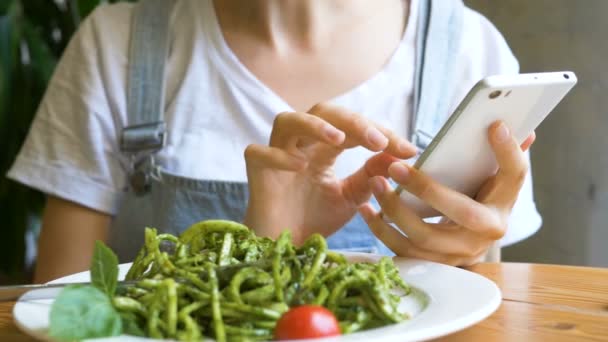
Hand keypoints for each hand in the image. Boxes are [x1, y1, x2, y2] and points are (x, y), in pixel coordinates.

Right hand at [243, 103, 416, 243]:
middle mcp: (300, 144)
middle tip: (378, 141)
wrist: (284, 249)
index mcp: (323, 148)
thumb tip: (400, 156)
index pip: (352, 127)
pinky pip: (259, 153)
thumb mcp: (351, 197)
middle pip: (322, 112)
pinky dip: (278, 156)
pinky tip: (300, 167)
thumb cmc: (313, 217)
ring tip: (338, 140)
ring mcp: (276, 154)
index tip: (409, 151)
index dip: (380, 133)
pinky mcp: (256, 171)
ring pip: (287, 120)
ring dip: (313, 125)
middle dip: (352, 122)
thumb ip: (371, 176)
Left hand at [359, 121, 535, 265]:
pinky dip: (381, 230)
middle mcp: (484, 236)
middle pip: (461, 213)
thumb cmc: (477, 201)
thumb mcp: (493, 179)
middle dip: (427, 189)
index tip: (493, 125)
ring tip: (375, 182)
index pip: (513, 176)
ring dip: (395, 210)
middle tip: (396, 166)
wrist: (466, 241)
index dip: (507, 153)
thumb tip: (503, 122)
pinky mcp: (432, 264)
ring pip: (424, 236)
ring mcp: (457, 254)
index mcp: (502, 206)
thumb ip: (503, 153)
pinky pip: (403, 250)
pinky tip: (366, 209)